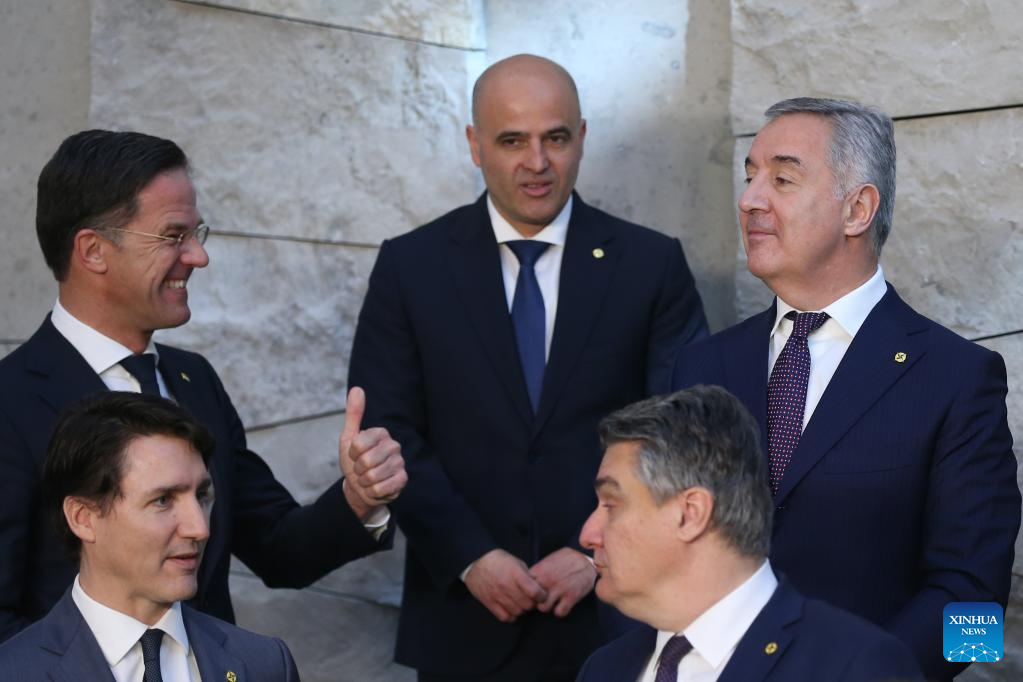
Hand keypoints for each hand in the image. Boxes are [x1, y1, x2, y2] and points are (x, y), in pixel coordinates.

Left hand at [339, 386, 407, 520]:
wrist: (360, 487)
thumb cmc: (354, 461)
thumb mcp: (348, 438)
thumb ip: (353, 414)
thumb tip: (357, 389)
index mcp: (381, 433)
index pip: (359, 444)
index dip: (351, 454)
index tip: (354, 455)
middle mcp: (394, 445)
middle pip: (366, 461)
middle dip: (357, 470)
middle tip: (361, 469)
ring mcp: (400, 462)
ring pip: (372, 476)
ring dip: (364, 482)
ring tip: (367, 479)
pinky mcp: (403, 479)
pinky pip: (380, 488)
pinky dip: (372, 491)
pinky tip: (375, 487)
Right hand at [465, 549, 547, 622]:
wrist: (476, 561)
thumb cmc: (499, 560)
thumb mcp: (516, 562)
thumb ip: (527, 575)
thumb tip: (538, 588)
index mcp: (515, 573)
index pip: (534, 592)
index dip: (542, 595)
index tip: (542, 594)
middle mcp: (506, 585)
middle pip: (528, 605)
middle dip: (532, 603)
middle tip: (530, 599)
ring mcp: (497, 595)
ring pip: (518, 612)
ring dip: (522, 609)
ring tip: (520, 602)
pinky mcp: (489, 602)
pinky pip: (505, 617)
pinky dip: (511, 615)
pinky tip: (511, 608)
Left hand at [529, 548, 595, 616]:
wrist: (589, 560)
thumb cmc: (569, 558)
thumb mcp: (551, 558)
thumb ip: (540, 569)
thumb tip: (529, 577)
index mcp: (541, 570)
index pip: (523, 586)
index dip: (526, 590)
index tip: (530, 591)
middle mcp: (548, 581)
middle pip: (531, 599)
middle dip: (535, 600)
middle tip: (541, 599)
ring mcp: (559, 590)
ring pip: (543, 608)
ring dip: (547, 607)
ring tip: (551, 602)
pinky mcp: (571, 597)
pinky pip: (559, 613)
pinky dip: (560, 611)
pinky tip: (562, 605)